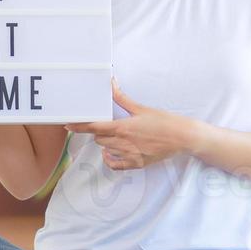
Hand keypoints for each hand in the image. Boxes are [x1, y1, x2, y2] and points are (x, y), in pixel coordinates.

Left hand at [66, 78, 198, 170]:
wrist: (182, 137)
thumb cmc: (164, 121)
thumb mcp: (141, 108)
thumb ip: (122, 99)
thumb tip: (111, 84)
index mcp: (123, 127)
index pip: (95, 127)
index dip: (79, 127)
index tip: (68, 125)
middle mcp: (124, 143)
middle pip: (99, 139)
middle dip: (98, 132)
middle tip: (104, 126)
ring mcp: (130, 155)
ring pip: (106, 150)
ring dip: (106, 143)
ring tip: (115, 136)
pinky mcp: (137, 164)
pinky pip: (116, 165)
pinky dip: (111, 159)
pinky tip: (112, 153)